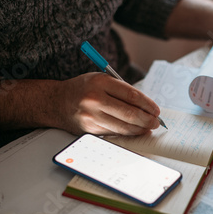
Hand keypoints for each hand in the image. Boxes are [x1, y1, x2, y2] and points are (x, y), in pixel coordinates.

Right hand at [0, 73, 160, 135]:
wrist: (56, 102)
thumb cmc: (83, 89)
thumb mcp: (101, 79)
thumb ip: (121, 89)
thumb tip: (146, 105)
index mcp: (100, 83)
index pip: (131, 95)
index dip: (147, 104)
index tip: (156, 109)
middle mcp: (95, 100)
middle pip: (129, 113)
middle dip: (147, 119)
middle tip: (157, 122)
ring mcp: (92, 117)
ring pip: (123, 127)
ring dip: (140, 129)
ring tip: (149, 127)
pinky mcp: (90, 130)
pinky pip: (114, 133)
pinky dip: (127, 133)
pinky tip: (135, 131)